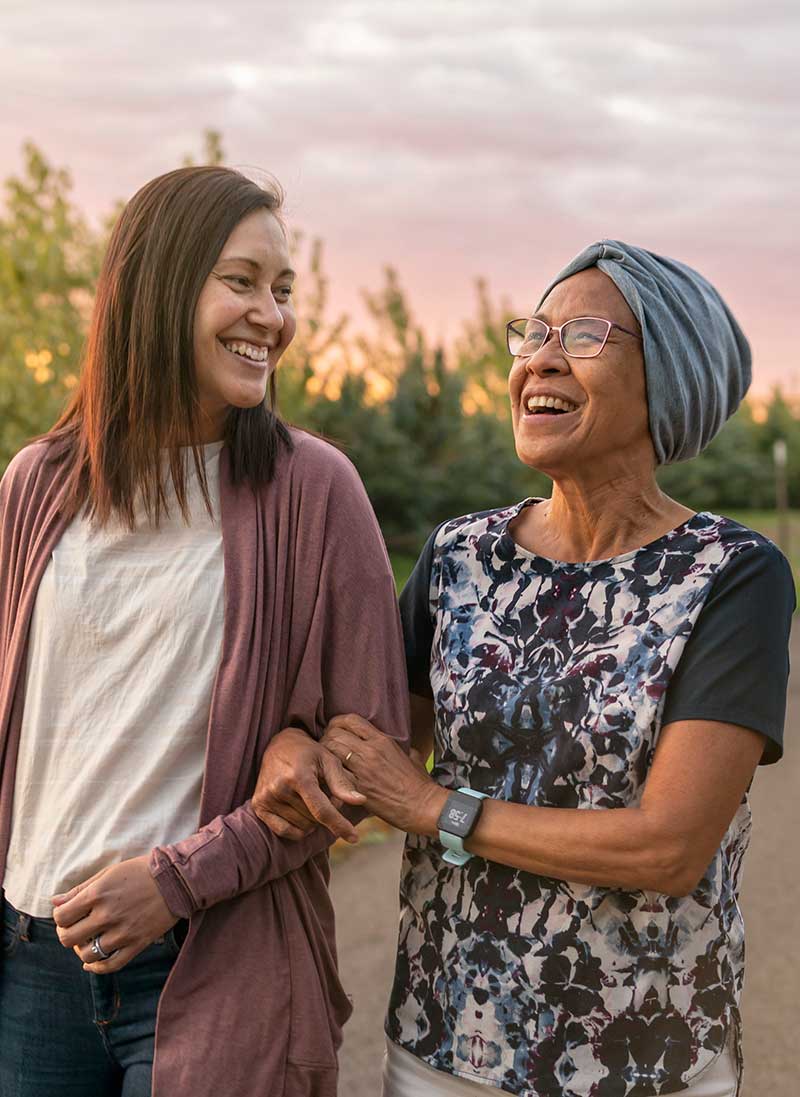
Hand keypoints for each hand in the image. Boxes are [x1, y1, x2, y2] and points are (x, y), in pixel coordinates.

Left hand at [51, 856, 177, 973]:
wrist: (177, 879)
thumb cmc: (141, 872)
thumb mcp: (108, 873)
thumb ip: (80, 889)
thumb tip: (54, 902)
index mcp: (98, 894)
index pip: (61, 917)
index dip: (59, 918)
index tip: (67, 914)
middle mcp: (107, 915)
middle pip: (69, 938)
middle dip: (66, 934)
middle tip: (75, 928)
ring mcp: (123, 932)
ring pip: (87, 955)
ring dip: (81, 950)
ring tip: (88, 940)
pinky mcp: (137, 944)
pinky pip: (110, 965)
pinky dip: (97, 968)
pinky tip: (92, 963)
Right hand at [252, 726, 365, 843]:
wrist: (279, 745)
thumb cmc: (309, 753)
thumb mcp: (329, 760)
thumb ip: (342, 783)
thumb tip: (360, 801)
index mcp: (299, 776)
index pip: (322, 810)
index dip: (340, 825)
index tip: (355, 838)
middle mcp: (279, 788)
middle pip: (314, 820)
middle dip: (325, 812)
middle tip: (323, 794)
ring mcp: (266, 798)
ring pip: (302, 827)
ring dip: (312, 819)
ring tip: (310, 798)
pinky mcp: (258, 806)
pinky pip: (285, 831)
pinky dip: (298, 828)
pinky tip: (300, 812)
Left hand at [323, 714, 445, 835]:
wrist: (422, 806)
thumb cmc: (419, 783)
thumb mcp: (413, 757)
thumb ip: (401, 748)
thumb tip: (399, 747)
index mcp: (382, 740)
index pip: (351, 720)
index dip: (338, 723)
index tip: (335, 730)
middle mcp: (370, 751)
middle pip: (335, 733)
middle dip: (326, 738)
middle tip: (326, 747)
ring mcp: (362, 769)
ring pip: (331, 750)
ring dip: (325, 754)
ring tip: (325, 762)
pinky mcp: (357, 788)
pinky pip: (334, 773)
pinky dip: (329, 774)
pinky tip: (329, 778)